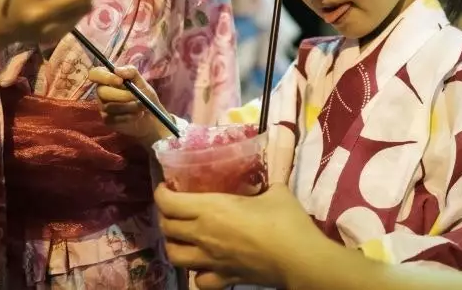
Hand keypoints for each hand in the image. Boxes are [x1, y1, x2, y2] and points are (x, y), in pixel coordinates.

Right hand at [88, 66, 173, 145]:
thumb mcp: (141, 81)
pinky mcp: (107, 120)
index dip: (104, 77)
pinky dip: (129, 116)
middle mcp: (102, 92)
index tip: (120, 81)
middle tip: (136, 97)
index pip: (95, 74)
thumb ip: (131, 72)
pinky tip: (138, 115)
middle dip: (122, 95)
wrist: (151, 116)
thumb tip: (116, 70)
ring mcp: (103, 107)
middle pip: (101, 92)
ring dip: (129, 106)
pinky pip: (113, 118)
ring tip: (142, 106)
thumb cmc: (144, 95)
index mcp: (108, 78)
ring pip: (109, 106)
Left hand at [156, 183, 329, 288]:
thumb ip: (264, 184)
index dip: (161, 193)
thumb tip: (266, 182)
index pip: (169, 202)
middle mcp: (203, 235)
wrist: (299, 258)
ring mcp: (211, 261)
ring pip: (174, 256)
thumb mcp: (275, 191)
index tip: (167, 187)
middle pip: (166, 228)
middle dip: (165, 216)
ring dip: (173, 244)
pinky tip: (204, 265)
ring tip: (182, 236)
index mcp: (211, 209)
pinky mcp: (224, 280)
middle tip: (175, 208)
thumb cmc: (286, 220)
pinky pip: (198, 280)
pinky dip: (196, 273)